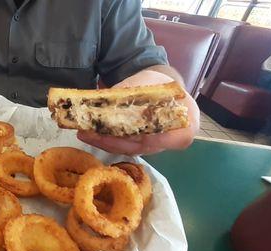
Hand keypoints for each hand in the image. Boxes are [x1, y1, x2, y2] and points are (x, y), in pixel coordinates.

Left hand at [77, 70, 199, 154]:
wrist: (161, 88)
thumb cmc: (159, 84)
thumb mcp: (150, 81)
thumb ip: (134, 91)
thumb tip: (108, 98)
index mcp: (186, 123)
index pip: (171, 138)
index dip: (148, 138)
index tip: (125, 133)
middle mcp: (172, 141)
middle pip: (142, 146)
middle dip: (113, 141)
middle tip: (89, 132)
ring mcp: (155, 147)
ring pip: (130, 149)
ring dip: (104, 143)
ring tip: (84, 133)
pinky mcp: (141, 147)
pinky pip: (124, 147)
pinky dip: (106, 141)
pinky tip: (88, 134)